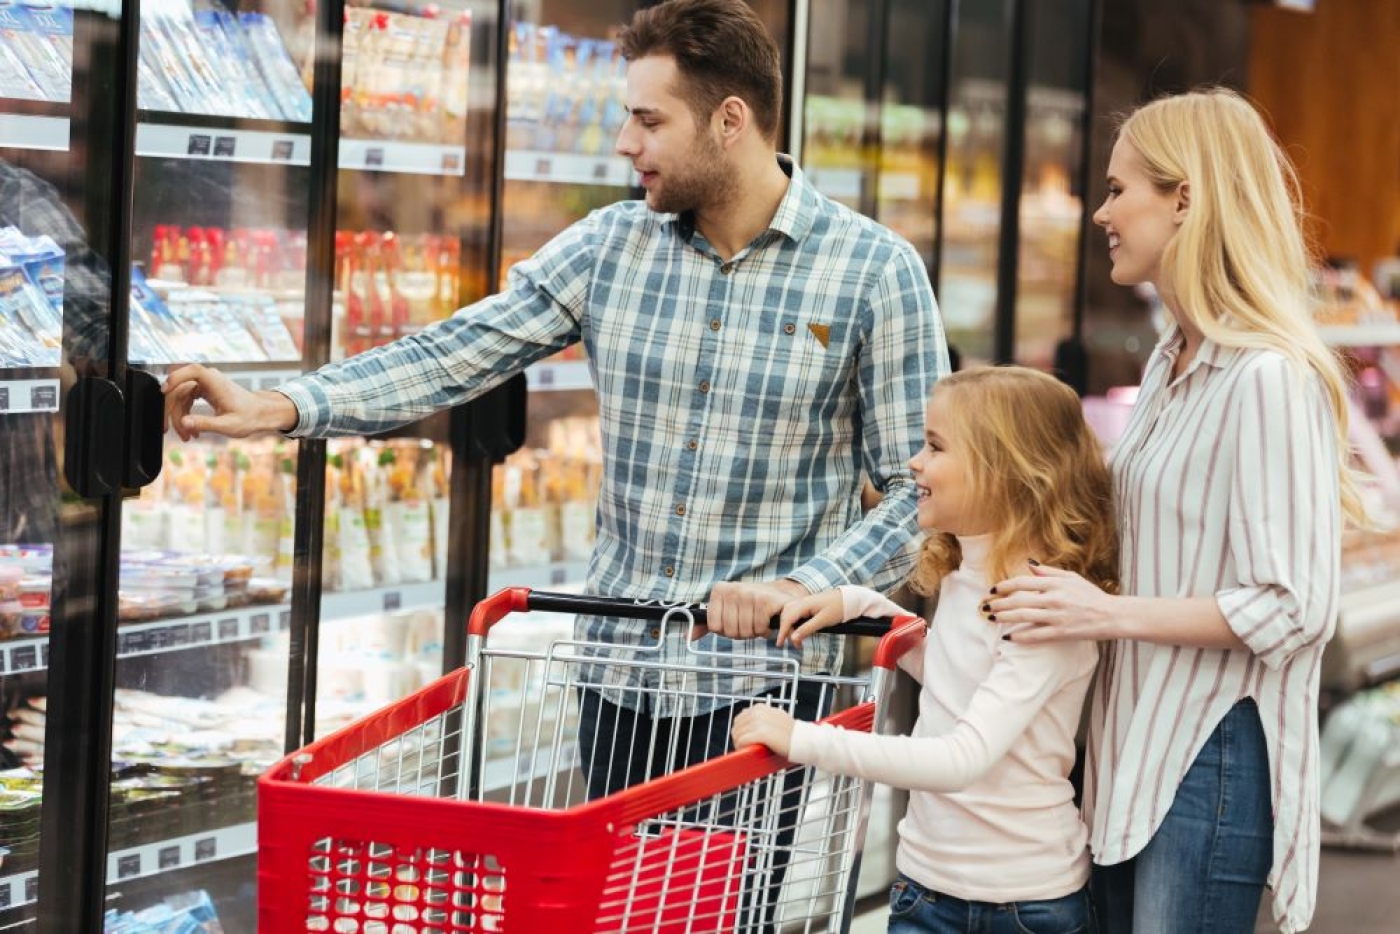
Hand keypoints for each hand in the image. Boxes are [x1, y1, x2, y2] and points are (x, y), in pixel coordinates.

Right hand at [163, 364, 298, 440]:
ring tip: (187, 437)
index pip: (190, 370)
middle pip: (180, 389)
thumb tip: (184, 423)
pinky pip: (186, 400)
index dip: (175, 378)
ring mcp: (205, 384)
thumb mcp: (228, 425)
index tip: (164, 391)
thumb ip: (205, 424)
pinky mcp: (203, 391)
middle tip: (169, 430)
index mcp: (215, 381)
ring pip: (181, 397)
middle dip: (172, 411)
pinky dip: (186, 416)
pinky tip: (192, 431)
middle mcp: (208, 379)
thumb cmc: (249, 418)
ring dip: (179, 417)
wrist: (261, 414)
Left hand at [703, 579, 806, 639]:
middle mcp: (733, 589)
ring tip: (760, 620)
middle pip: (730, 631)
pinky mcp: (765, 600)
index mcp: (720, 590)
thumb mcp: (726, 610)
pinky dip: (766, 630)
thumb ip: (707, 623)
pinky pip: (760, 628)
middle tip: (750, 621)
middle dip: (742, 632)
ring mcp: (749, 593)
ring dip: (755, 632)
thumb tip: (687, 636)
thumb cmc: (751, 606)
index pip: (714, 627)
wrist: (780, 595)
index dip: (726, 630)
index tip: (735, 620)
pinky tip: (769, 620)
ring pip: (745, 631)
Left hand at [731, 704, 795, 756]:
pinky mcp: (761, 733)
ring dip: (739, 744)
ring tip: (746, 750)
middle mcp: (758, 712)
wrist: (804, 740)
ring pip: (738, 734)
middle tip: (744, 747)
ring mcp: (759, 722)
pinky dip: (742, 747)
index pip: (740, 718)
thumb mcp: (776, 718)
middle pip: (737, 726)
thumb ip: (763, 719)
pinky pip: (742, 741)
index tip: (744, 739)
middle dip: (738, 737)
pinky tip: (747, 751)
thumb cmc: (793, 734)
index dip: (740, 730)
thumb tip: (750, 726)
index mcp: (760, 708)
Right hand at [775, 591, 845, 647]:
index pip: (787, 618)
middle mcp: (802, 601)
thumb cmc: (839, 607)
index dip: (782, 632)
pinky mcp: (808, 605)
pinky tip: (799, 629)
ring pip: (789, 614)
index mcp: (804, 604)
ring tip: (796, 639)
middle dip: (786, 630)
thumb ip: (807, 629)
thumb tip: (794, 638)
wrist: (849, 599)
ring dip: (789, 626)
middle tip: (791, 643)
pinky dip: (794, 622)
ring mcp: (805, 602)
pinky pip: (796, 613)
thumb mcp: (823, 621)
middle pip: (785, 615)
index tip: (780, 643)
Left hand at [987, 561, 1119, 643]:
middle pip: (1018, 600)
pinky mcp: (1061, 632)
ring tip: (992, 618)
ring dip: (1004, 617)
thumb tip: (1030, 566)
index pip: (1022, 583)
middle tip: (985, 606)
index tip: (993, 590)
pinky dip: (1020, 636)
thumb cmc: (1091, 596)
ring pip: (1023, 616)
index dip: (1004, 586)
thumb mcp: (1072, 578)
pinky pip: (1036, 635)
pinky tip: (1008, 637)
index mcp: (1055, 584)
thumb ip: (1050, 572)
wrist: (1112, 615)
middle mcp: (1054, 598)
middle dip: (998, 603)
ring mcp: (1057, 616)